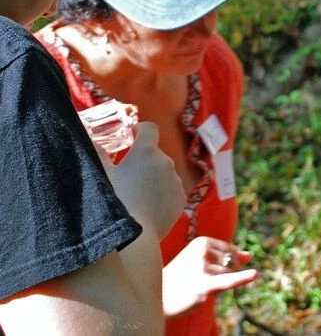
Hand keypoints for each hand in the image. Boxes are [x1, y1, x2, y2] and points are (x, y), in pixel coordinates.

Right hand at [100, 122, 185, 239]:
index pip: (149, 129)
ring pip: (164, 172)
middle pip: (155, 153)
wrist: (134, 238)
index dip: (140, 130)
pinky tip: (147, 206)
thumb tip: (93, 142)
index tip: (132, 135)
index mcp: (147, 152)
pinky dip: (162, 192)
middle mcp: (166, 162)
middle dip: (143, 159)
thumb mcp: (101, 175)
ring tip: (136, 194)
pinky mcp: (181, 199)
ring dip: (154, 176)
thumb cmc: (113, 203)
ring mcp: (176, 181)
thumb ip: (98, 154)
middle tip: (127, 173)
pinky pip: (171, 189)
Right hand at [162, 236, 258, 316]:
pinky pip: (229, 281)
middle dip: (227, 273)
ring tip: (199, 286)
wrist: (158, 297)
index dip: (231, 261)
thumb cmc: (181, 277)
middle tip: (203, 280)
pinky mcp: (205, 286)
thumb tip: (250, 255)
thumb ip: (225, 256)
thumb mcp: (200, 260)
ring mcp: (204, 268)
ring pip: (230, 275)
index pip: (230, 250)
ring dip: (221, 284)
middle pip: (232, 263)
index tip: (215, 269)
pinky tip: (254, 274)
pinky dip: (243, 278)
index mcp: (201, 242)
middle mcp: (203, 252)